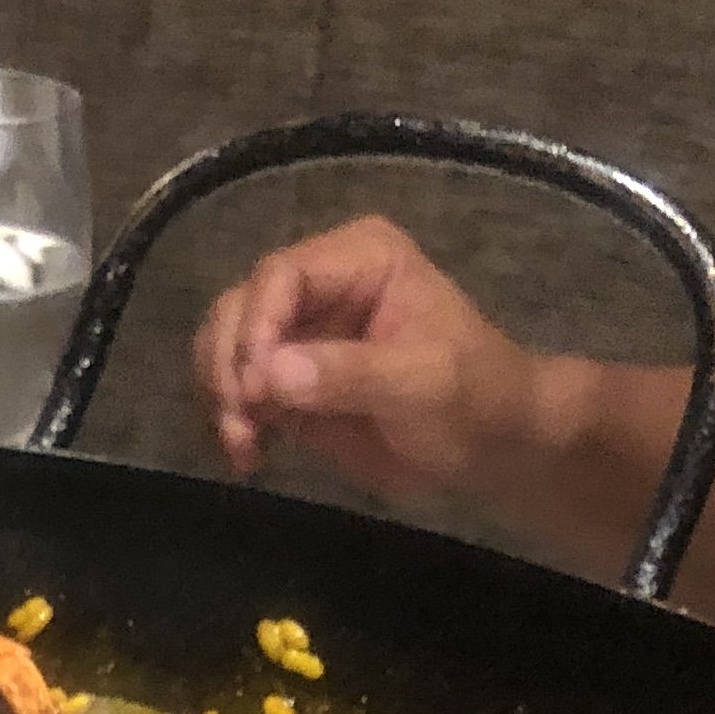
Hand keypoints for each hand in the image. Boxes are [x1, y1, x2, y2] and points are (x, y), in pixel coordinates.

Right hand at [193, 215, 542, 506]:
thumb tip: (270, 375)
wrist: (492, 446)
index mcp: (359, 258)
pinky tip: (248, 455)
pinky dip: (231, 419)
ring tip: (244, 446)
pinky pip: (238, 389)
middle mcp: (320, 284)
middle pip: (238, 307)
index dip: (256, 327)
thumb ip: (349, 373)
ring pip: (226, 346)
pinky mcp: (289, 380)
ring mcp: (300, 332)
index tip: (254, 388)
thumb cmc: (475, 398)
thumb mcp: (422, 382)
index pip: (280, 275)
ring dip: (222, 396)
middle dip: (228, 365)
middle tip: (242, 423)